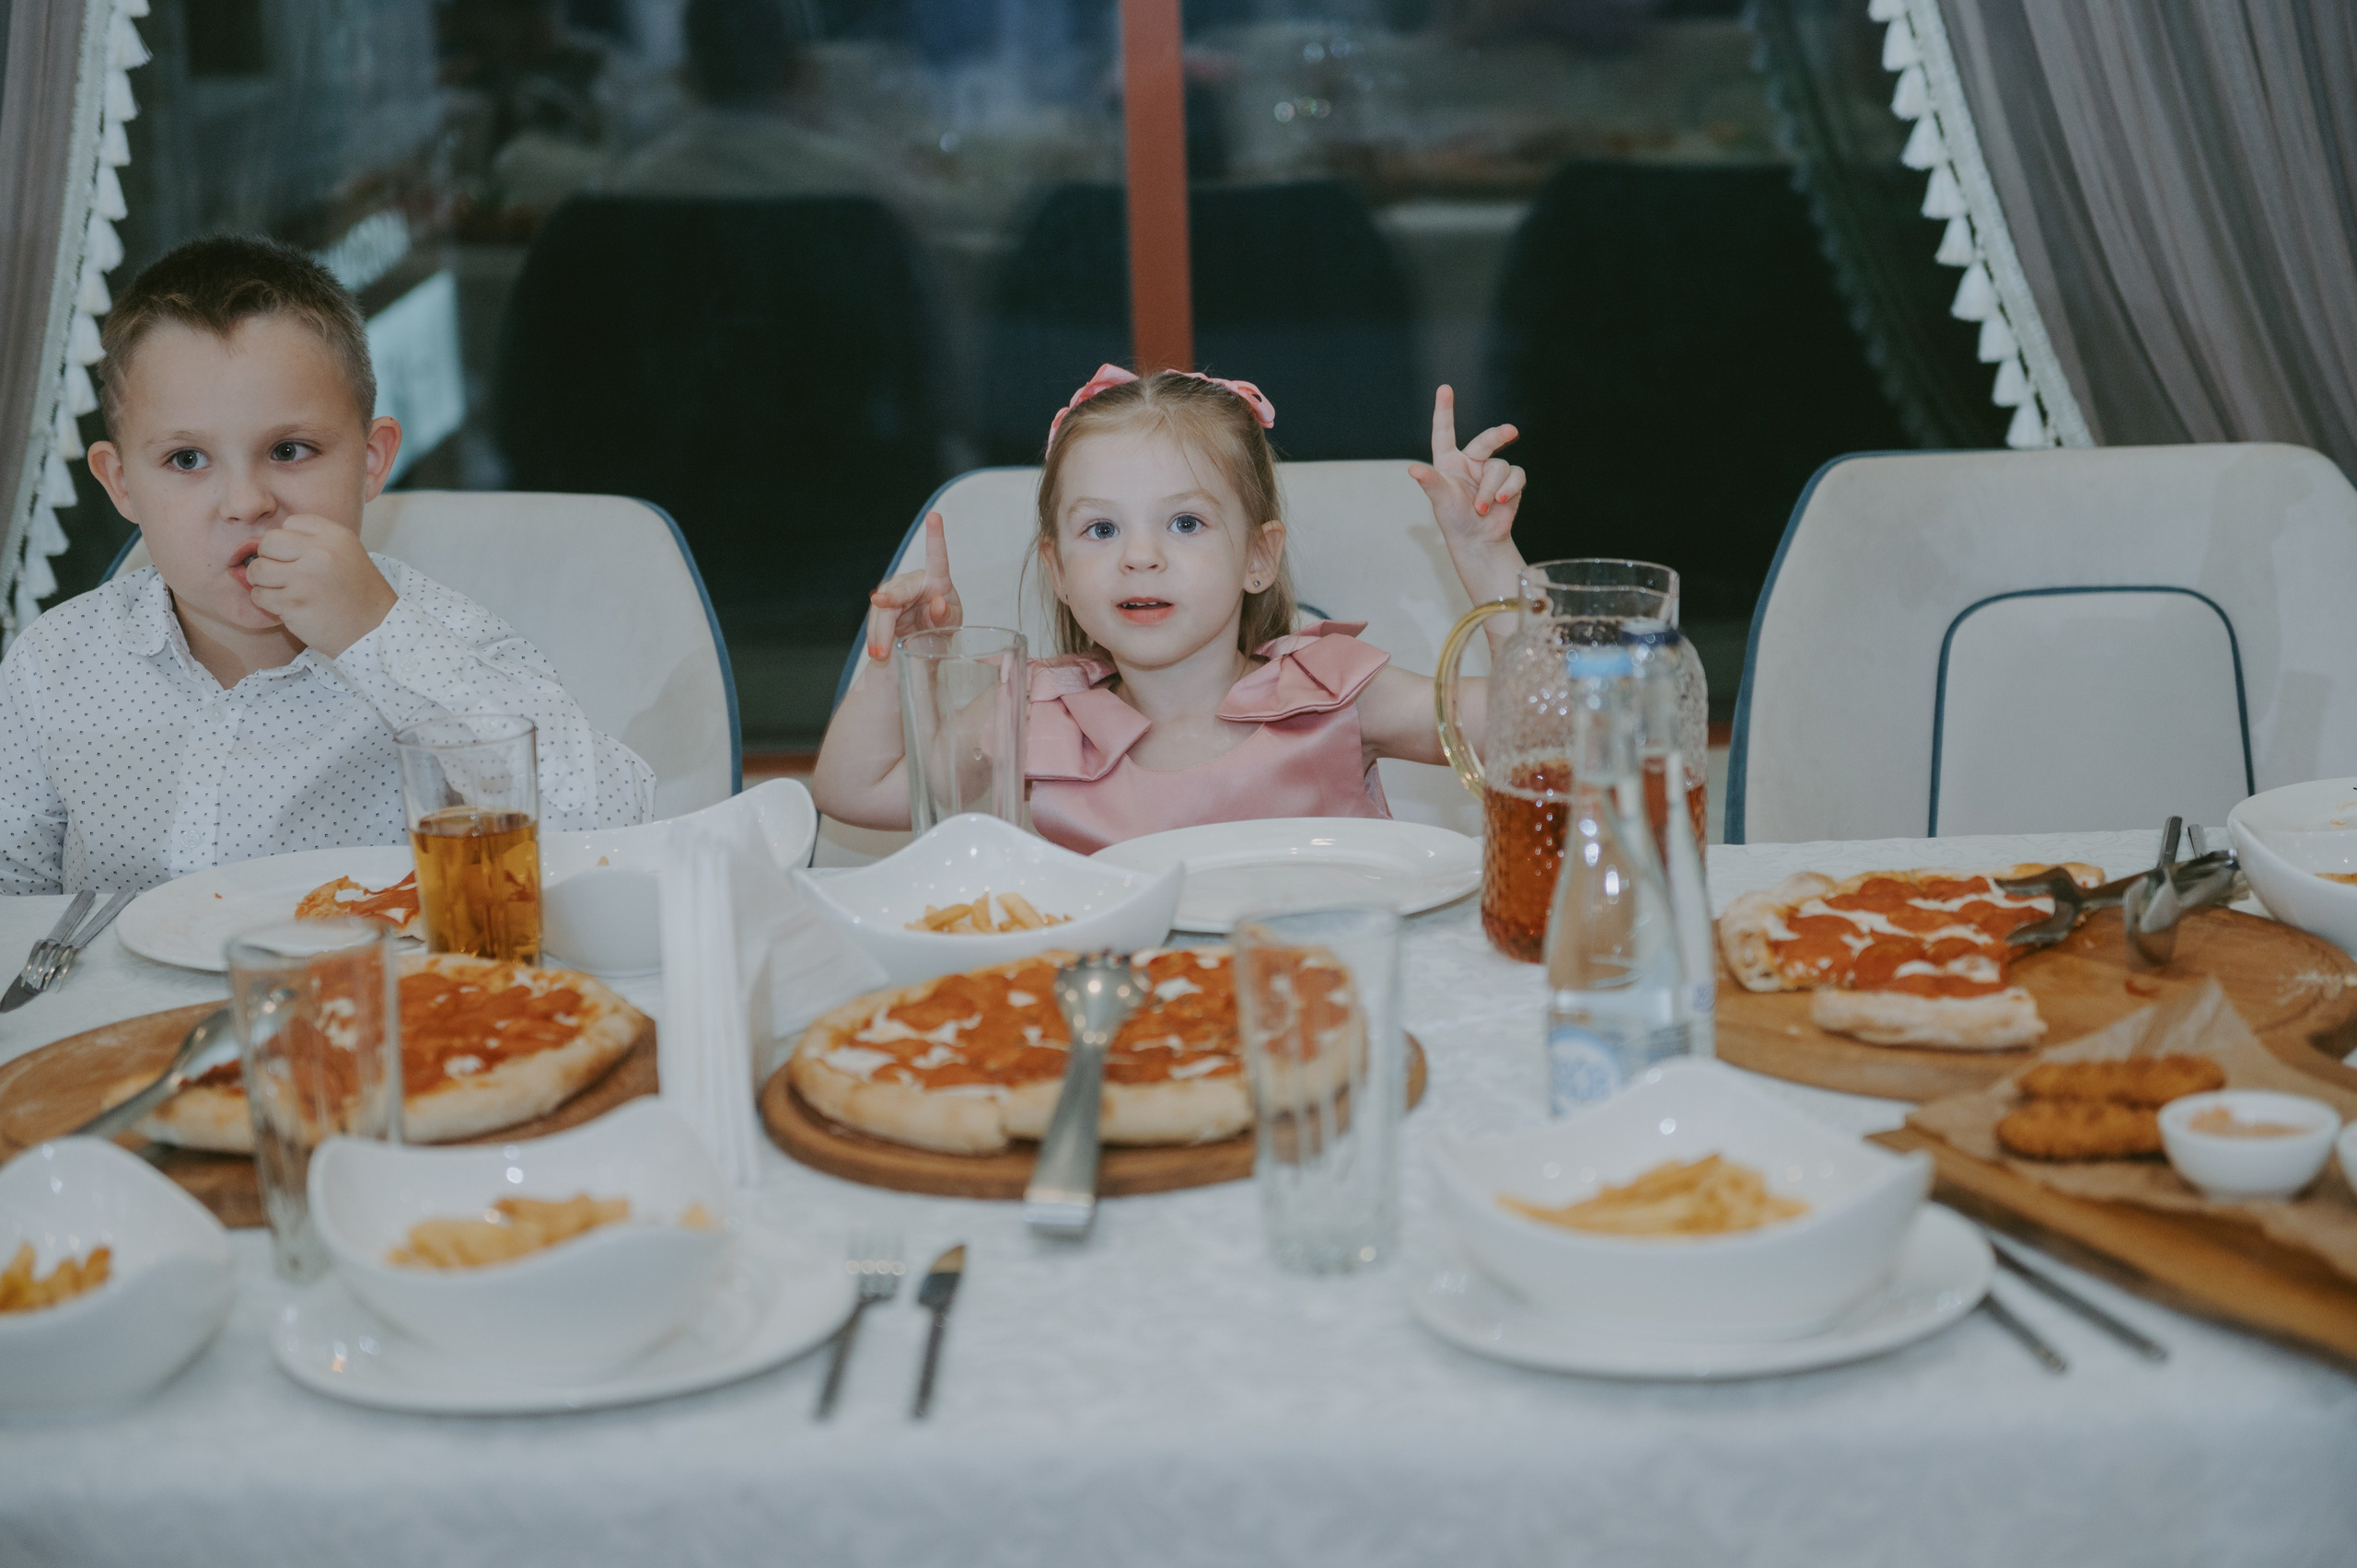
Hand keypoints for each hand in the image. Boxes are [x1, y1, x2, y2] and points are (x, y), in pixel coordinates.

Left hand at [243, 516, 396, 656]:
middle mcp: (320, 553)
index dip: (290, 541)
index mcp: (335, 536)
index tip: (301, 558)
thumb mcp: (348, 553)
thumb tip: (270, 541)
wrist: (375, 630)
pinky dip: (267, 602)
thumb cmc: (359, 593)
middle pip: (268, 542)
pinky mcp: (292, 604)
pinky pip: (259, 595)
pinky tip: (285, 606)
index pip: (290, 523)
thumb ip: (315, 541)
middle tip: (283, 573)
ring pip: (257, 569)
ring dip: (263, 581)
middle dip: (269, 557)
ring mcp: (304, 579)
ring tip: (282, 590)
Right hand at [864, 512, 961, 660]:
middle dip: (888, 612)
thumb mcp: (951, 624)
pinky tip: (877, 650)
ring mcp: (896, 590)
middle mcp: (914, 581)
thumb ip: (946, 615)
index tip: (935, 516)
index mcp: (938, 580)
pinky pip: (876, 619)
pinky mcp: (883, 602)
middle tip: (882, 636)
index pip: (937, 556)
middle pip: (898, 592)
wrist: (926, 637)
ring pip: (882, 609)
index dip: (935, 535)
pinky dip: (876, 636)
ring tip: (881, 654)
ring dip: (880, 633)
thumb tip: (938, 602)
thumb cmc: (944, 624)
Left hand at [1407, 385, 1524, 547]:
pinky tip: (1501, 502)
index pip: (1445, 431)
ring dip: (1492, 489)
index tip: (1444, 388)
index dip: (1444, 410)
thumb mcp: (1440, 498)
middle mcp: (1470, 461)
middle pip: (1486, 440)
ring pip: (1500, 466)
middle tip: (1512, 432)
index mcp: (1448, 461)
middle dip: (1499, 435)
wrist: (1479, 539)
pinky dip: (1509, 490)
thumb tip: (1413, 469)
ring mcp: (1490, 471)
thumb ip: (1430, 481)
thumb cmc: (1454, 519)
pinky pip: (1516, 475)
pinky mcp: (1509, 482)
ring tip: (1483, 507)